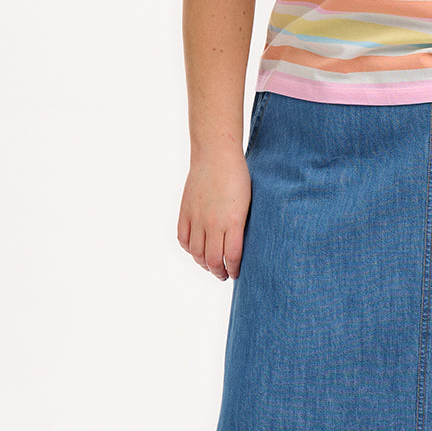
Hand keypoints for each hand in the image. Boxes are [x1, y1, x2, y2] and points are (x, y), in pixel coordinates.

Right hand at [177, 149, 251, 279]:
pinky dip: (189, 249)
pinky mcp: (185, 211)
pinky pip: (183, 238)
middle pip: (212, 259)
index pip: (232, 256)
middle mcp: (213, 223)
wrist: (216, 155)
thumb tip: (239, 244)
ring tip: (210, 266)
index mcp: (233, 221)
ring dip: (203, 264)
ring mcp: (197, 217)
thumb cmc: (238, 176)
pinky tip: (195, 250)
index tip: (236, 273)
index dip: (234, 269)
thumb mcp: (248, 202)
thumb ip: (241, 225)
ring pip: (196, 253)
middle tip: (223, 275)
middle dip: (219, 272)